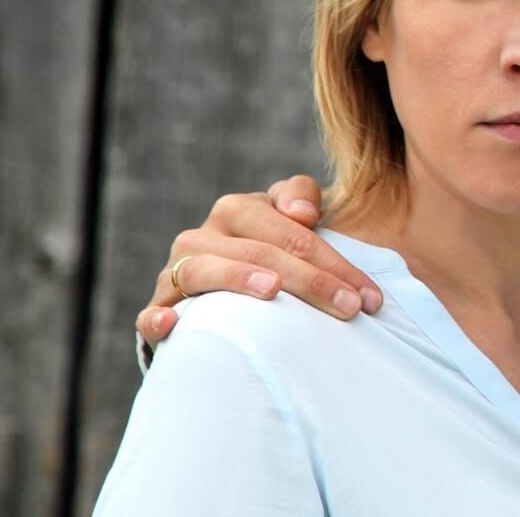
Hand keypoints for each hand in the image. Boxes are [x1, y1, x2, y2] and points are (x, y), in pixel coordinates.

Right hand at [136, 175, 383, 345]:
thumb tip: (302, 213)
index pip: (294, 232)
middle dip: (312, 280)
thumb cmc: (271, 252)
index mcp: (240, 210)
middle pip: (261, 252)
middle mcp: (205, 235)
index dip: (336, 263)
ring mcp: (177, 270)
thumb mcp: (290, 220)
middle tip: (350, 309)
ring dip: (238, 278)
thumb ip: (301, 197)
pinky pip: (149, 312)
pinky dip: (157, 316)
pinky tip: (171, 322)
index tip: (370, 297)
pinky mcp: (159, 306)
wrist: (224, 289)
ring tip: (272, 291)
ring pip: (205, 270)